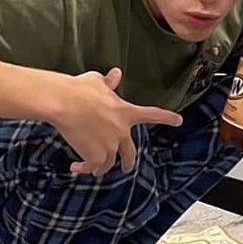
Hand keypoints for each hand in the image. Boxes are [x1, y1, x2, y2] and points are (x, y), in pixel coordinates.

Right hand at [49, 67, 182, 176]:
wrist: (64, 102)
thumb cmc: (79, 88)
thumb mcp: (97, 82)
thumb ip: (109, 83)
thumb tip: (116, 74)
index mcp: (125, 112)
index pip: (151, 114)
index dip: (166, 118)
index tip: (178, 121)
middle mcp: (121, 131)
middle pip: (130, 152)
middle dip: (128, 162)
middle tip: (127, 167)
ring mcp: (110, 146)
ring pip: (108, 163)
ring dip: (101, 167)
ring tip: (94, 170)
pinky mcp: (95, 156)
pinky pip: (92, 167)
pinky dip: (84, 169)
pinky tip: (75, 167)